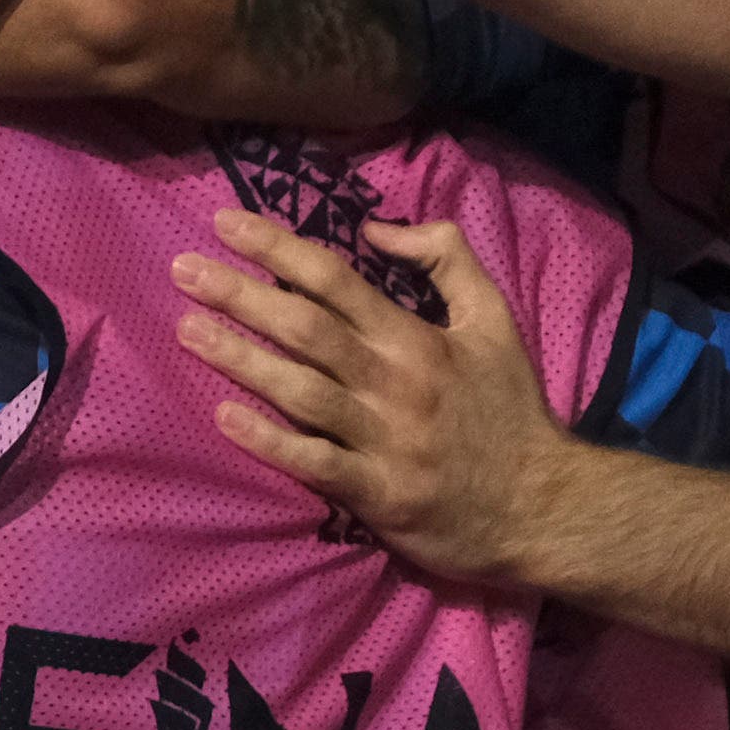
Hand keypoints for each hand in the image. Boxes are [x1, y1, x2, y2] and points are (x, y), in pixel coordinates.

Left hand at [166, 207, 585, 587]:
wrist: (546, 505)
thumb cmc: (510, 410)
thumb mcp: (496, 320)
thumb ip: (448, 260)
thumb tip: (378, 228)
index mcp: (416, 339)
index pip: (336, 281)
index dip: (278, 248)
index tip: (224, 224)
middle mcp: (395, 383)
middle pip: (306, 329)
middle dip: (241, 294)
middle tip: (182, 269)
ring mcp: (384, 439)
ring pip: (301, 391)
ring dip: (241, 359)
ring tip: (186, 330)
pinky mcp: (379, 494)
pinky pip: (315, 463)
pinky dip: (269, 441)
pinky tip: (224, 417)